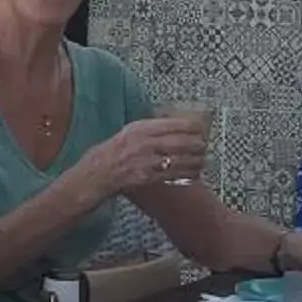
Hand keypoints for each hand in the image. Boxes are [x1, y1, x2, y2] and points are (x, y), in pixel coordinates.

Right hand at [72, 116, 211, 201]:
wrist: (97, 174)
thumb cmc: (112, 153)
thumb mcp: (128, 132)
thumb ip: (149, 129)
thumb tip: (171, 126)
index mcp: (139, 128)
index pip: (172, 124)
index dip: (190, 126)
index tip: (200, 127)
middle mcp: (144, 143)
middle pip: (180, 141)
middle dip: (197, 143)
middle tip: (204, 144)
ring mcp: (147, 161)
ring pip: (180, 159)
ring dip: (196, 159)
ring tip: (202, 159)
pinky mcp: (149, 177)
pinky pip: (174, 175)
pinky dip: (187, 173)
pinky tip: (195, 173)